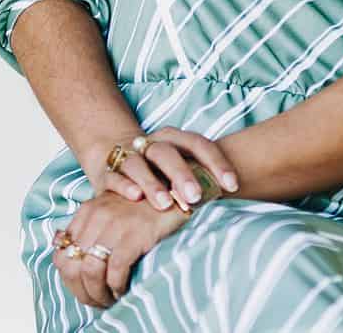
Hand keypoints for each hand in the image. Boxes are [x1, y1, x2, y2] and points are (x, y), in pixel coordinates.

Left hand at [51, 190, 189, 308]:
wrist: (179, 193)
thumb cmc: (146, 206)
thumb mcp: (112, 210)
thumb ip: (90, 227)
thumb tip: (65, 251)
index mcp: (88, 210)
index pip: (61, 253)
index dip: (68, 278)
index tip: (82, 289)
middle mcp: (97, 214)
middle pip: (73, 265)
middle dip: (81, 291)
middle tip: (96, 300)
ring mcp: (116, 223)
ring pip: (90, 270)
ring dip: (97, 293)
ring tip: (108, 299)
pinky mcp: (135, 234)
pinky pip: (115, 270)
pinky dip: (116, 286)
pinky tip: (123, 290)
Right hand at [80, 127, 239, 211]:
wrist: (112, 154)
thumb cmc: (159, 169)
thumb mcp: (181, 168)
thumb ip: (201, 177)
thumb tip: (235, 197)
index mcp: (175, 139)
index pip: (199, 144)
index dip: (217, 163)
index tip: (232, 186)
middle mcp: (152, 144)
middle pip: (168, 153)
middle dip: (183, 175)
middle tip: (196, 197)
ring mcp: (128, 156)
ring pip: (139, 164)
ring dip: (152, 183)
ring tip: (165, 203)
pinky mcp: (107, 172)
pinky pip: (114, 176)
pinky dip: (124, 185)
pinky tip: (135, 197)